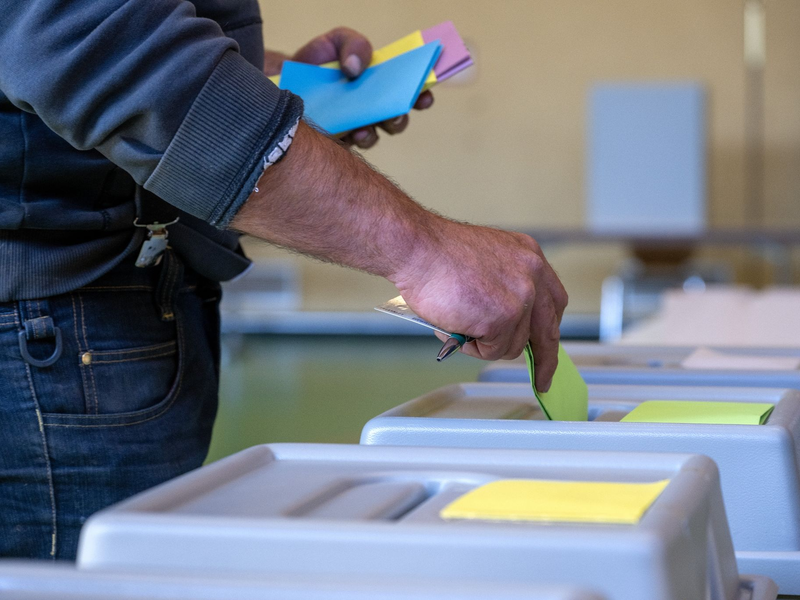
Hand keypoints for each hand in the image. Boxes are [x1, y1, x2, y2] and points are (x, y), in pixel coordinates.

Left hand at [264, 27, 433, 148]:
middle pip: (396, 119)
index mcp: (380, 85)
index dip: (422, 94)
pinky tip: (352, 132)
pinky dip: (354, 139)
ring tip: (368, 125)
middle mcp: (372, 109)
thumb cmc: (316, 62)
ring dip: (375, 132)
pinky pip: (350, 149)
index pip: (409, 92)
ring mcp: (354, 128)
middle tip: (396, 112)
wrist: (282, 82)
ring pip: (374, 137)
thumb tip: (357, 68)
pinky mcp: (336, 143)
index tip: (425, 94)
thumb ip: (353, 45)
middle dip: (399, 117)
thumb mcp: (336, 41)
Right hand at [390, 221, 568, 391]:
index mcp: (530, 257)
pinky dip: (472, 348)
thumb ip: (505, 287)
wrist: (418, 248)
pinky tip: (456, 327)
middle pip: (547, 331)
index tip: (547, 346)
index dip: (548, 328)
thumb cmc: (437, 254)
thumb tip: (503, 322)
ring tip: (460, 324)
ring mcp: (520, 298)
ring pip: (514, 346)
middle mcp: (533, 275)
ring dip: (486, 345)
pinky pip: (492, 351)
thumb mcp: (488, 261)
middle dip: (545, 360)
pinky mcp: (502, 319)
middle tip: (542, 379)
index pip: (552, 302)